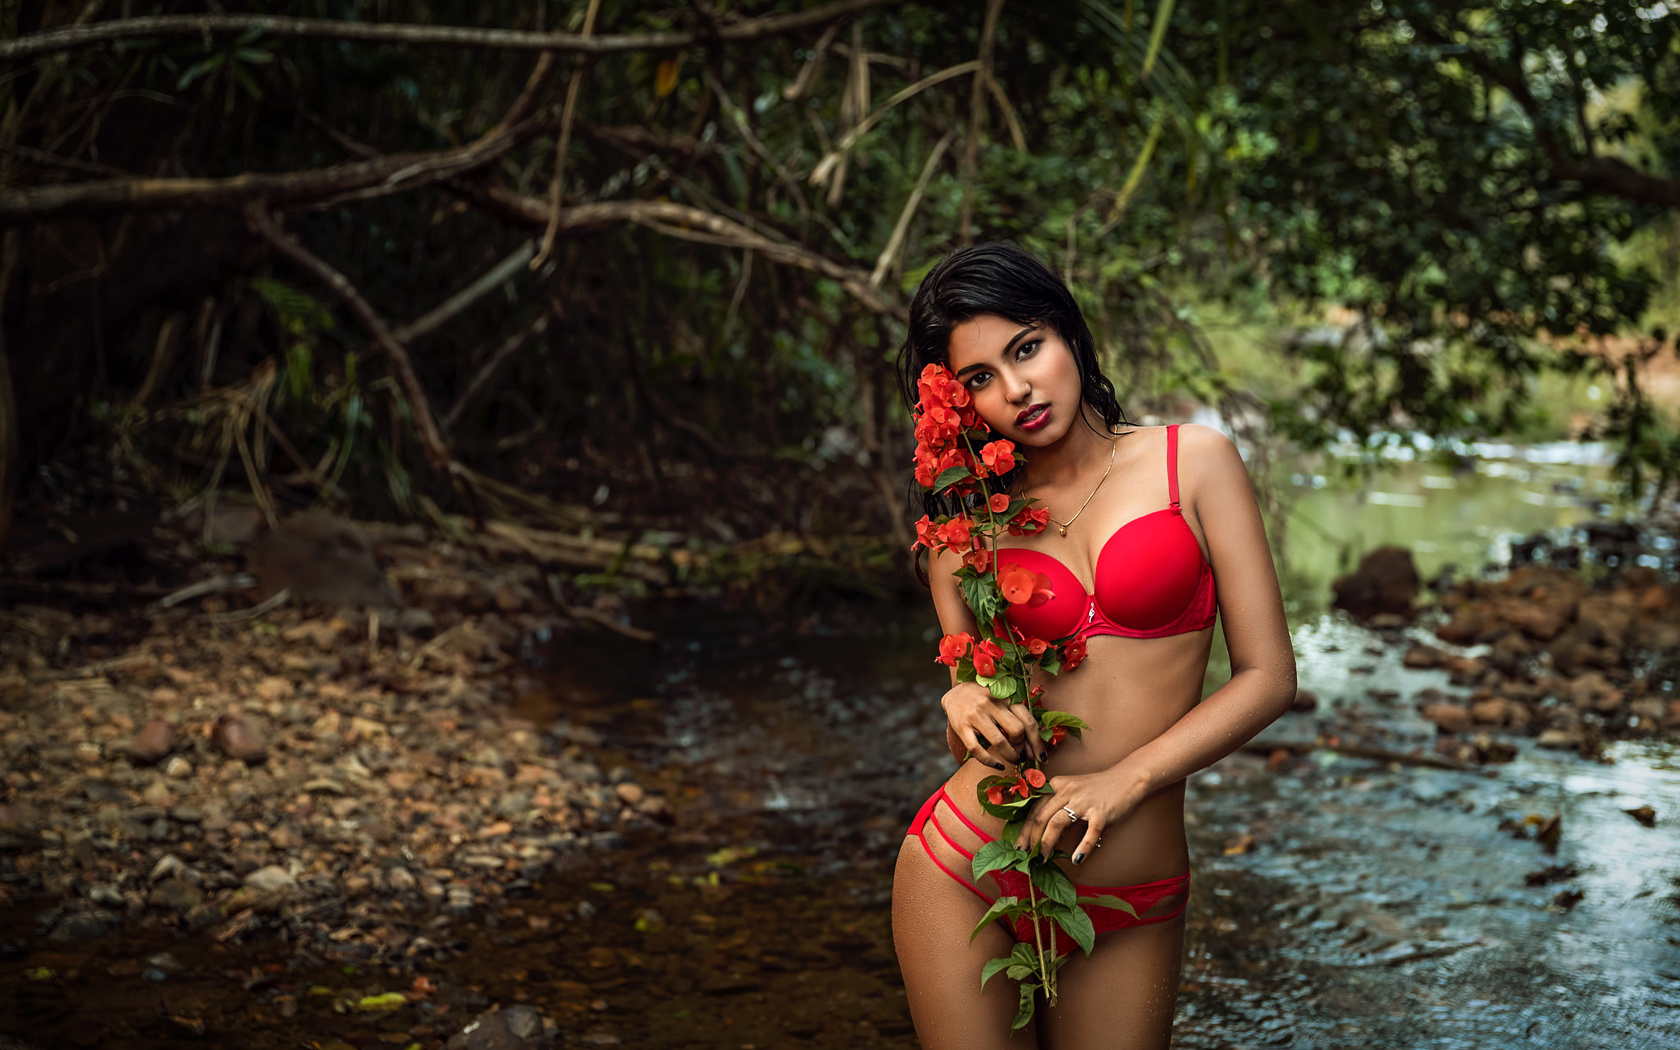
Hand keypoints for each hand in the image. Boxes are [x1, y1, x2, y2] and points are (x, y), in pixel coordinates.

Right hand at [940, 681, 1045, 769]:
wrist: (955, 694)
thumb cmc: (985, 699)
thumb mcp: (1003, 699)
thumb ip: (1017, 716)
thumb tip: (1032, 747)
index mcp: (1006, 695)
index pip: (1028, 721)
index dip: (1037, 742)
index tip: (1041, 757)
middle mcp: (991, 703)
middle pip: (1016, 730)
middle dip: (1022, 747)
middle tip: (1022, 755)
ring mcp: (975, 715)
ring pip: (999, 742)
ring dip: (1010, 756)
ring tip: (1013, 760)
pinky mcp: (961, 727)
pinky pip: (977, 750)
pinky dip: (989, 761)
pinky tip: (997, 764)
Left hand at [1014, 767, 1142, 863]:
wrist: (1127, 778)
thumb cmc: (1097, 788)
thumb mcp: (1071, 790)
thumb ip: (1056, 806)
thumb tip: (1041, 833)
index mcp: (1056, 785)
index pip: (1033, 809)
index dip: (1024, 830)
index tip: (1018, 846)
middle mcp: (1066, 791)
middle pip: (1040, 817)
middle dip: (1031, 840)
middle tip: (1027, 857)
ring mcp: (1084, 801)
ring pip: (1057, 823)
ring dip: (1046, 844)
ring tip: (1043, 860)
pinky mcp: (1102, 812)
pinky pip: (1090, 833)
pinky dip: (1082, 848)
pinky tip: (1076, 859)